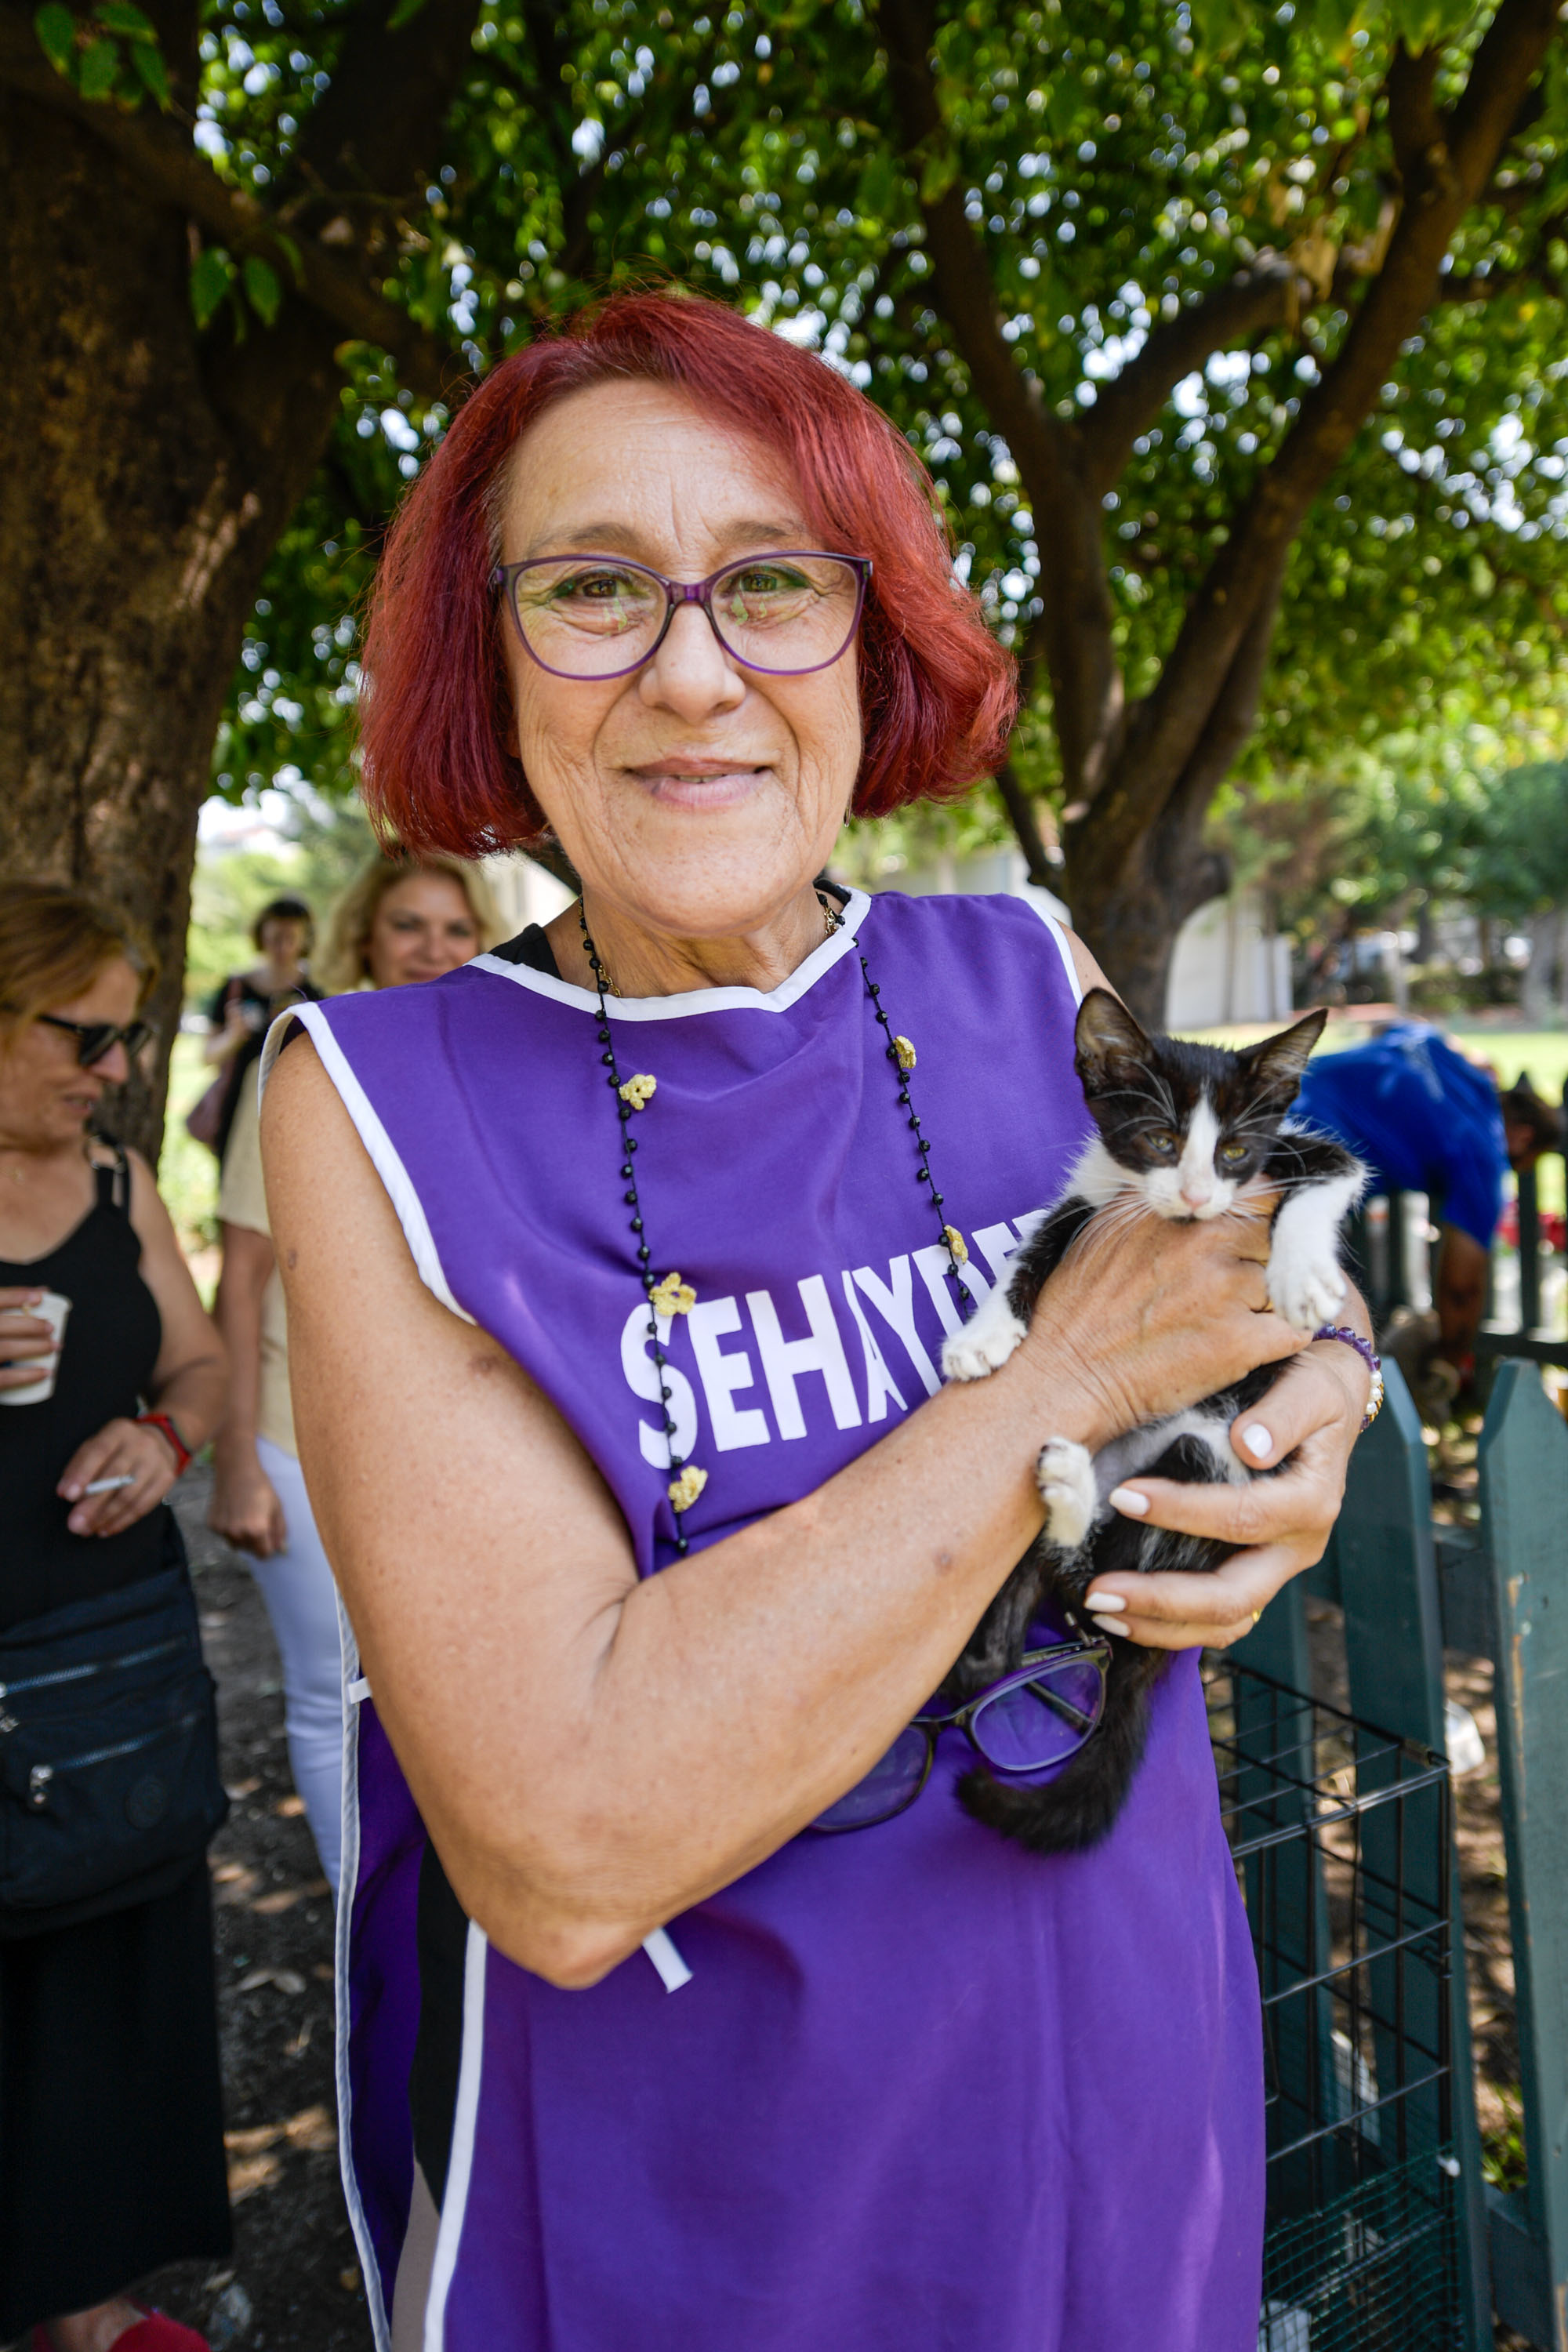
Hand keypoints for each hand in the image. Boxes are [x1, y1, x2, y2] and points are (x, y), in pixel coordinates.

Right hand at [0, 1287, 58, 1391]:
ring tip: (54, 1346)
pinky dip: (25, 1376)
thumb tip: (40, 1292)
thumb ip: (3, 1302)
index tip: (39, 1296)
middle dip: (29, 1325)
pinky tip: (44, 1372)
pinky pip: (3, 1378)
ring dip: (33, 1347)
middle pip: (0, 1325)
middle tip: (50, 1327)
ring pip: (5, 1349)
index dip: (15, 1295)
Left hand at [57, 1416, 183, 1536]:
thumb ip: (80, 1464)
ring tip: (87, 1529)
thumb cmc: (119, 1448)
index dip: (82, 1474)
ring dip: (106, 1516)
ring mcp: (156, 1462)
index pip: (99, 1452)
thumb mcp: (99, 1445)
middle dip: (93, 1504)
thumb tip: (64, 1492)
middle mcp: (141, 1444)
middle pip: (115, 1477)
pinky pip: (143, 1505)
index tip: (68, 1496)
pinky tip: (106, 1529)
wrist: (161, 1441)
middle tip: (75, 1524)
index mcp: (119, 1431)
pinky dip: (122, 1521)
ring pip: (129, 1495)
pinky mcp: (167, 1479)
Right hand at [209, 1450, 287, 1556]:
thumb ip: (280, 1531)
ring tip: (244, 1516)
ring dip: (241, 1537)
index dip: (269, 1548)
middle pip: (250, 1551)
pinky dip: (229, 1529)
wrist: (236, 1470)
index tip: (269, 1539)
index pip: (264, 1554)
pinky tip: (232, 1512)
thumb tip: (281, 1549)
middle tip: (257, 1523)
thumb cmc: (260, 1487)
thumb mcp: (277, 1507)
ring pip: (235, 1545)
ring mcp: (223, 1530)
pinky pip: (223, 1535)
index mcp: (257, 1530)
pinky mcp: (212, 1525)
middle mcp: (238, 1534)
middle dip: (256, 1542)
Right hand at [1025, 1199, 1302, 1440]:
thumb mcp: (1104, 1233)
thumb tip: (1188, 1193)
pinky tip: (1257, 1346)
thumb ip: (1154, 1207)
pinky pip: (1293, 1331)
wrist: (1064, 1377)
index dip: (1258, 1218)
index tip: (1248, 1239)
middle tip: (1243, 1287)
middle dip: (1265, 1260)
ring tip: (1240, 1321)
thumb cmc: (1076, 1311)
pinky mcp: (1239, 1341)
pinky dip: (1283, 1339)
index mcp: (1174, 1212)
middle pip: (1275, 1236)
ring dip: (1271, 1302)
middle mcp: (1204, 1240)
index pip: (1255, 1193)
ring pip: (1285, 1284)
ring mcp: (1225, 1290)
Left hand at [1082, 1338, 1369, 1649]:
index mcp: (1311, 1502)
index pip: (1243, 1517)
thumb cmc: (1309, 1386)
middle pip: (1233, 1597)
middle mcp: (1296, 1547)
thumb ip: (1282, 1413)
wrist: (1324, 1402)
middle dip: (1162, 1600)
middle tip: (1098, 1593)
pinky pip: (1217, 1620)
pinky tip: (1125, 1614)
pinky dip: (1172, 1626)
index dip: (1181, 1511)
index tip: (1122, 1497)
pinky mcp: (1255, 1574)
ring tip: (1102, 1612)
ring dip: (1161, 1625)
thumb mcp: (1309, 1386)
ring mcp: (1275, 1567)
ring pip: (1224, 1622)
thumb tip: (1249, 1445)